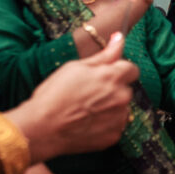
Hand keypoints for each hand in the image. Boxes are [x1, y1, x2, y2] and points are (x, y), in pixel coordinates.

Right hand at [13, 33, 138, 161]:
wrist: (42, 128)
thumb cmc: (54, 95)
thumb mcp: (76, 67)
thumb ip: (104, 55)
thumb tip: (119, 38)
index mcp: (113, 77)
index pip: (132, 69)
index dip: (119, 70)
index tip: (107, 75)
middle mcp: (121, 97)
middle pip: (126, 89)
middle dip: (113, 89)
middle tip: (89, 94)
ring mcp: (119, 118)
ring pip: (121, 108)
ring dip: (110, 107)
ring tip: (85, 110)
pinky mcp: (114, 136)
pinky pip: (115, 125)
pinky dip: (105, 124)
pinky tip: (87, 123)